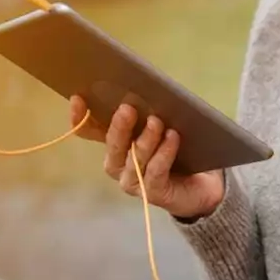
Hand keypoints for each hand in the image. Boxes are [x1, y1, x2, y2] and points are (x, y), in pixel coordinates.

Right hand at [70, 95, 224, 220]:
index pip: (89, 131)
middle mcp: (118, 163)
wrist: (201, 181)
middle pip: (113, 145)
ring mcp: (133, 180)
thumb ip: (145, 111)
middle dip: (119, 127)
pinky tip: (172, 137)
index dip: (81, 117)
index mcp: (114, 142)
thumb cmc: (175, 146)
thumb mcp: (159, 124)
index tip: (78, 98)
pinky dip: (164, 153)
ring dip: (146, 139)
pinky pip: (156, 171)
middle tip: (128, 108)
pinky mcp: (153, 192)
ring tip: (156, 122)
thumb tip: (142, 86)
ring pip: (135, 159)